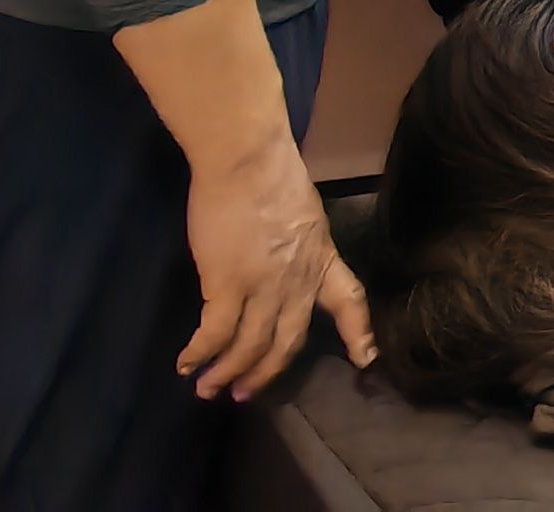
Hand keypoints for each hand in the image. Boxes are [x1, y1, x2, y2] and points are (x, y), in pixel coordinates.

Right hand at [176, 132, 372, 399]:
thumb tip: (282, 260)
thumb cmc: (271, 175)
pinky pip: (216, 334)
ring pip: (250, 346)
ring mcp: (265, 286)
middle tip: (245, 394)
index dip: (358, 333)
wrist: (248, 159)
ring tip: (207, 390)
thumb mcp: (304, 214)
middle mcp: (298, 280)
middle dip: (266, 372)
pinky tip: (187, 364)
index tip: (367, 360)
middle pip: (288, 341)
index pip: (350, 300)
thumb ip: (298, 245)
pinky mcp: (228, 285)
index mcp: (322, 258)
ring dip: (228, 373)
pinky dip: (201, 354)